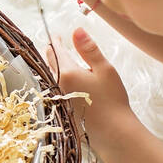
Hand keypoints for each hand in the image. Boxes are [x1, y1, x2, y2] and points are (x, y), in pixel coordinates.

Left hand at [46, 27, 141, 148]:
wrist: (113, 132)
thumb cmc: (112, 100)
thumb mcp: (105, 70)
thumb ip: (89, 49)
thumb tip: (76, 31)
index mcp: (67, 73)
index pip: (57, 51)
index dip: (56, 41)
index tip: (58, 35)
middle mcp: (57, 85)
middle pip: (49, 63)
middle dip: (52, 52)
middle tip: (55, 44)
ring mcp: (57, 98)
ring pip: (49, 76)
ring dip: (52, 66)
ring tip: (56, 59)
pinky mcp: (60, 108)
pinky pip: (53, 89)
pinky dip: (55, 80)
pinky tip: (61, 80)